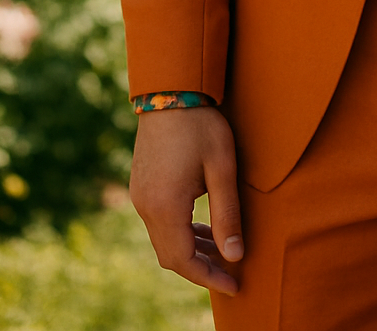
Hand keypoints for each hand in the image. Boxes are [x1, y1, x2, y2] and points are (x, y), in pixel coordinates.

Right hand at [129, 105, 242, 295]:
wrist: (170, 91)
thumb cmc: (201, 126)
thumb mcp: (222, 168)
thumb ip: (228, 214)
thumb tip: (235, 256)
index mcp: (165, 206)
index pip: (184, 260)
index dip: (209, 277)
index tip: (234, 286)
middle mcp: (146, 206)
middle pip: (170, 256)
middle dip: (200, 268)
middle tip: (230, 273)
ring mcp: (140, 196)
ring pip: (164, 240)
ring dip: (191, 250)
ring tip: (221, 252)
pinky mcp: (141, 185)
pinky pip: (159, 222)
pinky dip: (181, 232)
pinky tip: (202, 227)